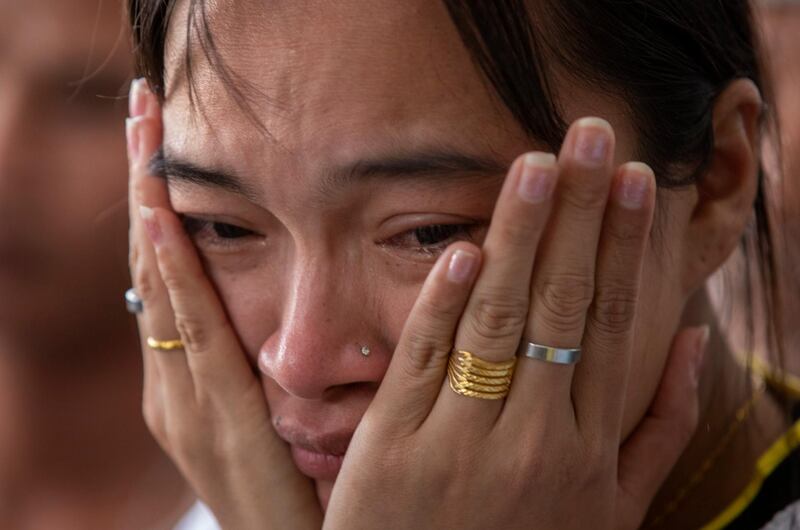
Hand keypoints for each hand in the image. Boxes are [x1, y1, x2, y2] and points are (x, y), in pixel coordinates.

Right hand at [126, 79, 321, 529]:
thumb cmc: (290, 488)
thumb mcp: (271, 416)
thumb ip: (262, 363)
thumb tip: (275, 311)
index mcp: (189, 376)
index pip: (168, 272)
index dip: (157, 203)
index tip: (156, 137)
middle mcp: (172, 380)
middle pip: (153, 264)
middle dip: (144, 185)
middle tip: (141, 107)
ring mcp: (181, 398)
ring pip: (160, 286)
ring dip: (151, 209)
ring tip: (145, 137)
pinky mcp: (206, 418)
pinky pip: (191, 331)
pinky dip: (173, 275)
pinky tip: (165, 221)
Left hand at [323, 118, 707, 529]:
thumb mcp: (614, 512)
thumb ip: (658, 430)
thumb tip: (692, 341)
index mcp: (589, 452)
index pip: (611, 326)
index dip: (624, 247)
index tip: (634, 180)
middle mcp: (533, 440)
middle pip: (561, 306)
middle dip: (580, 213)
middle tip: (592, 136)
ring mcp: (461, 443)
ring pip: (498, 320)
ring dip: (519, 234)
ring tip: (537, 164)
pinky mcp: (394, 447)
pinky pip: (424, 361)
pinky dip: (445, 301)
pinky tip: (467, 246)